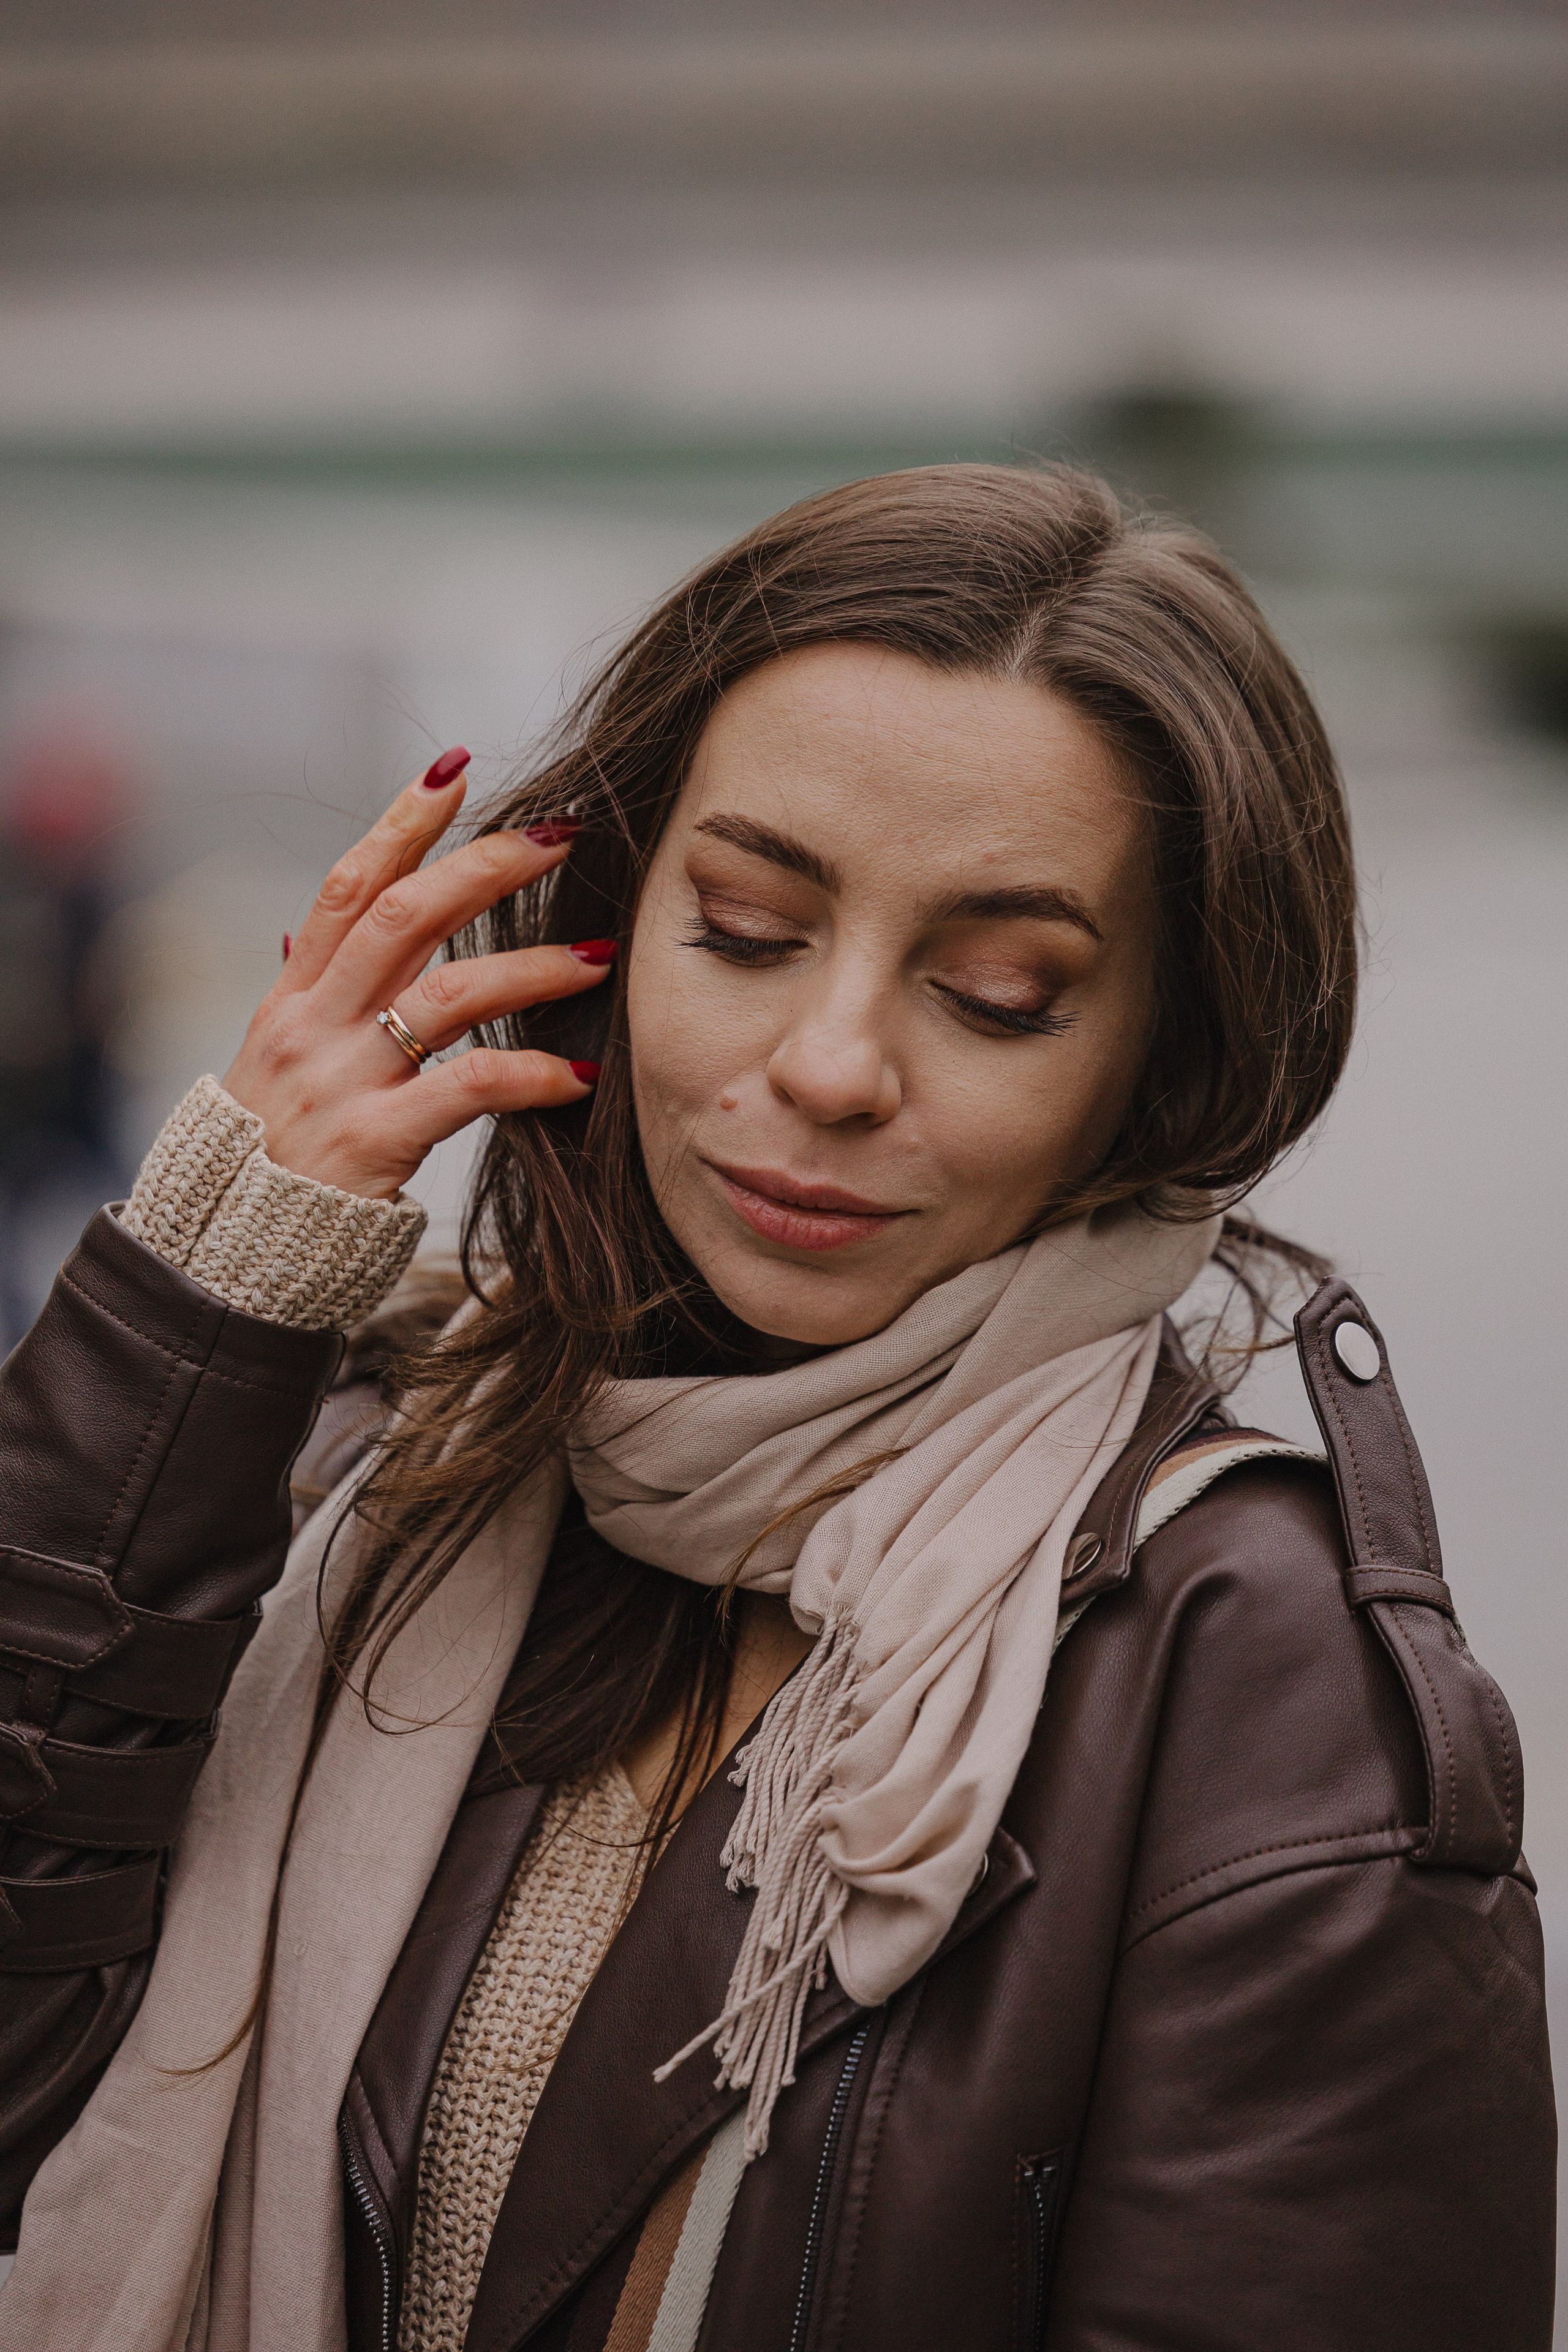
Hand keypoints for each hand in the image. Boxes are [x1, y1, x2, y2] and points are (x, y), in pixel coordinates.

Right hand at [221, 751, 612, 1199]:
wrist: (230, 1255)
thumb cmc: (273, 1156)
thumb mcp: (280, 1061)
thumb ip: (317, 995)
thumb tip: (326, 931)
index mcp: (293, 997)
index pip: (346, 884)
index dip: (401, 822)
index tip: (455, 770)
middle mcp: (314, 1026)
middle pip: (404, 915)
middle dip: (486, 866)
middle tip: (560, 838)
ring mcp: (343, 1081)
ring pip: (449, 994)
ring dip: (532, 966)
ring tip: (597, 957)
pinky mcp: (374, 1142)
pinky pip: (469, 1089)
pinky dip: (532, 1076)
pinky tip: (578, 1075)